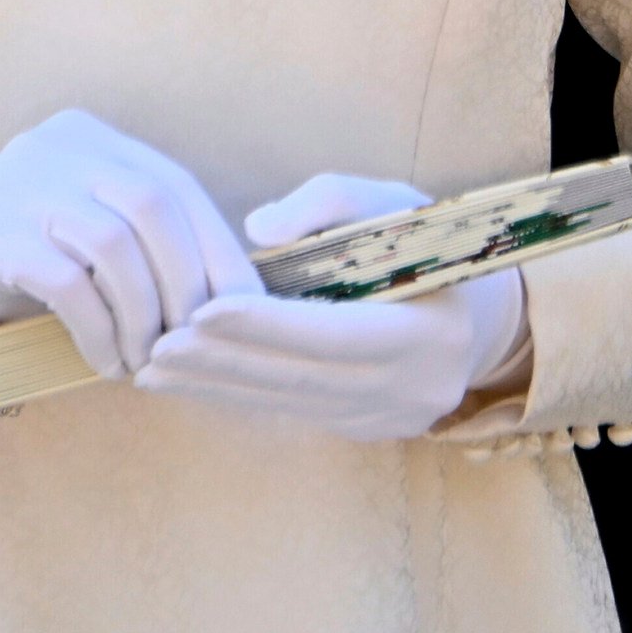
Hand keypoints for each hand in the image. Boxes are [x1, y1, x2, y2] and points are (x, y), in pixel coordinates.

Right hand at [0, 110, 257, 374]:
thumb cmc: (26, 262)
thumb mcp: (87, 230)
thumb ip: (145, 238)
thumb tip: (234, 290)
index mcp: (92, 138)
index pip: (176, 186)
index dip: (217, 248)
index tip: (243, 306)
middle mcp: (58, 147)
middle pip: (153, 206)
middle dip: (187, 282)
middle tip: (194, 341)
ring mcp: (20, 185)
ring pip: (113, 245)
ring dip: (144, 313)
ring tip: (148, 359)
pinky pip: (66, 283)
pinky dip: (100, 329)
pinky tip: (108, 362)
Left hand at [129, 173, 526, 441]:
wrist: (478, 318)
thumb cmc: (428, 246)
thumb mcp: (395, 203)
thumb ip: (331, 202)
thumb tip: (259, 229)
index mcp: (431, 332)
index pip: (337, 333)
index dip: (269, 326)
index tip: (205, 311)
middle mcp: (412, 387)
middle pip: (303, 378)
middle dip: (226, 362)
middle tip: (160, 346)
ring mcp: (388, 418)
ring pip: (289, 403)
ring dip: (217, 387)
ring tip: (154, 369)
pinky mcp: (362, 430)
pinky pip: (290, 412)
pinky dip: (235, 395)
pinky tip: (187, 382)